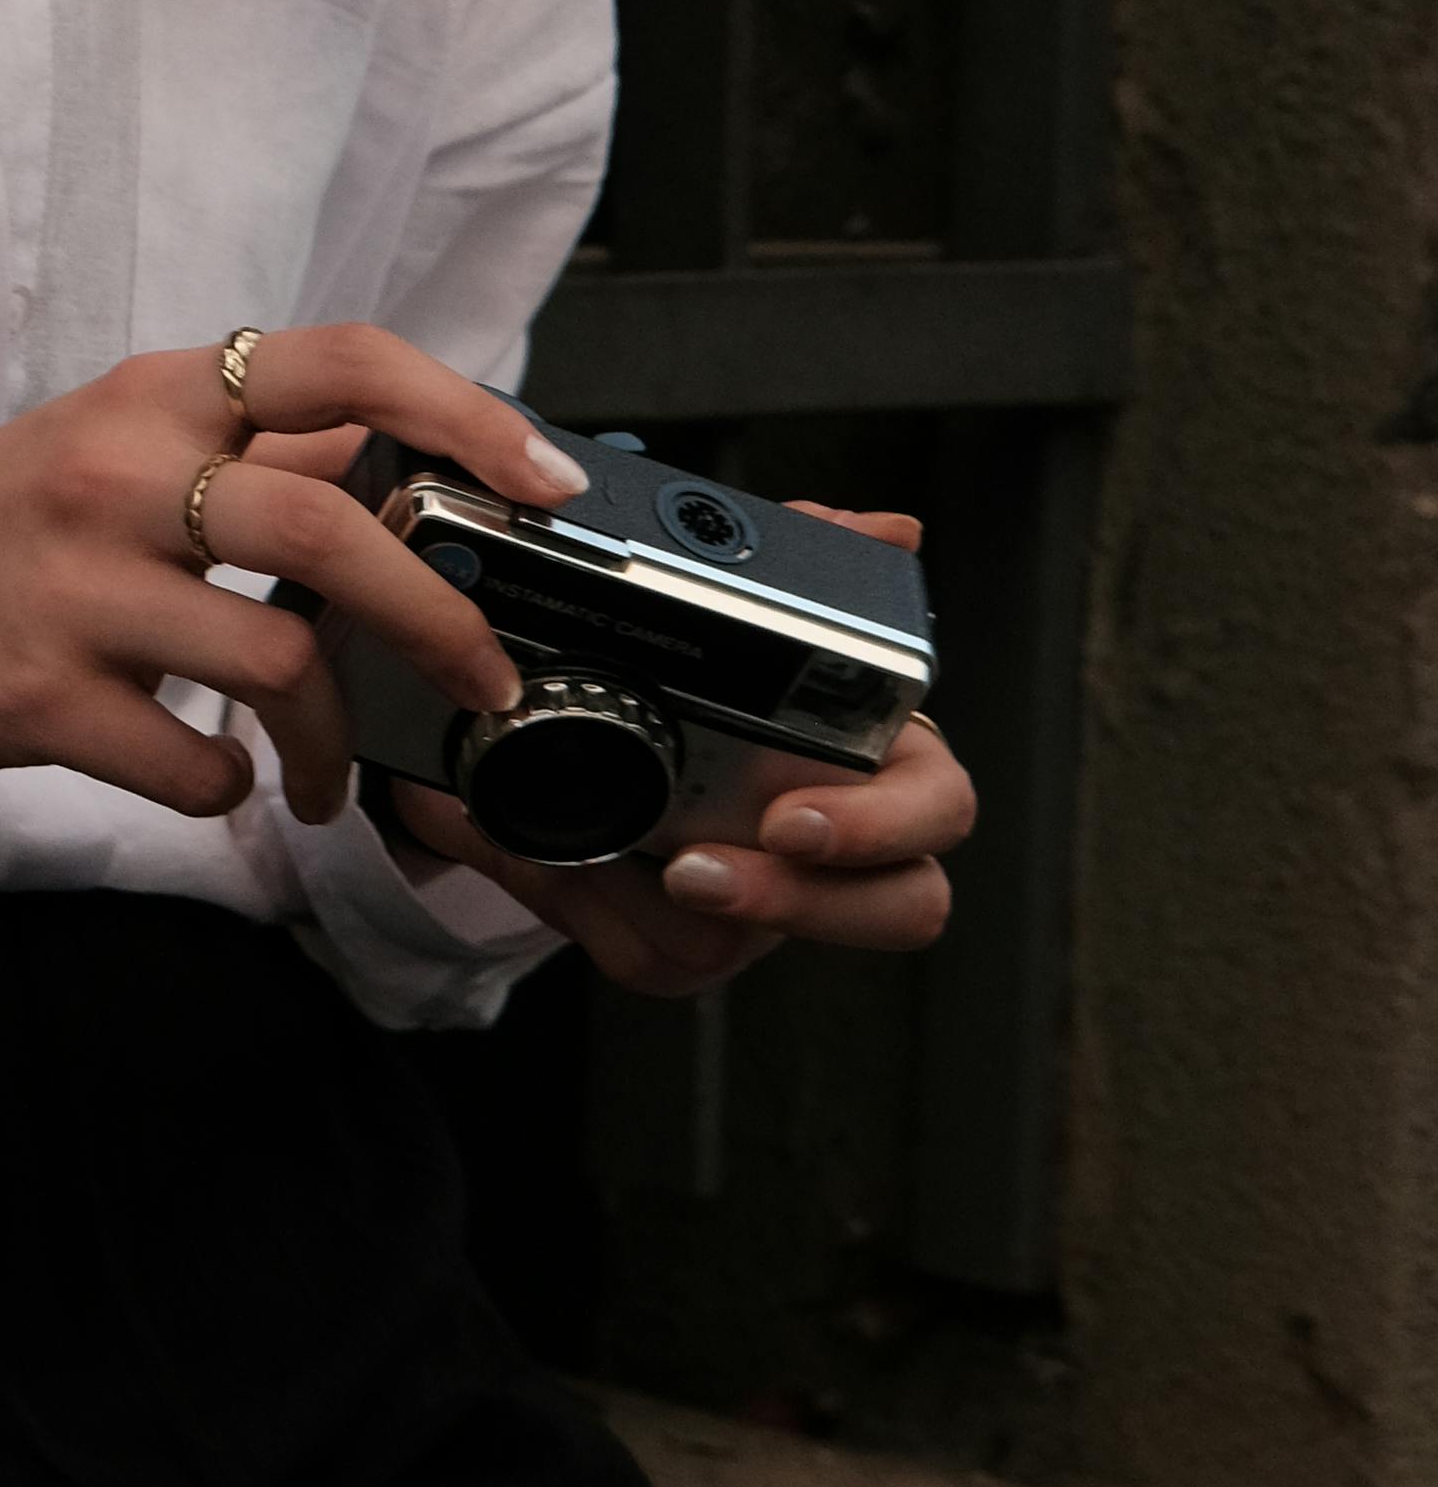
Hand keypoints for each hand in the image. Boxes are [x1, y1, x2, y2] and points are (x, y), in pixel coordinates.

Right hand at [0, 324, 582, 826]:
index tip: (544, 483)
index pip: (342, 365)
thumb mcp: (111, 444)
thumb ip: (242, 448)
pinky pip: (189, 763)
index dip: (466, 416)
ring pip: (277, 660)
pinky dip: (227, 786)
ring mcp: (75, 587)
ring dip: (335, 740)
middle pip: (331, 527)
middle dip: (441, 617)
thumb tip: (397, 457)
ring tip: (325, 774)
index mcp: (153, 396)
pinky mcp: (38, 695)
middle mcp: (117, 474)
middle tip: (486, 674)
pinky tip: (217, 779)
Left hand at [389, 507, 972, 991]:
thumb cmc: (716, 679)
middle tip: (698, 869)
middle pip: (893, 908)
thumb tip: (891, 531)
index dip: (880, 825)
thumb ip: (817, 560)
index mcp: (876, 762)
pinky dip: (592, 908)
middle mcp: (841, 848)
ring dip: (659, 906)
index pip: (936, 807)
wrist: (601, 728)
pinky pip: (662, 955)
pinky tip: (549, 860)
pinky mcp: (697, 943)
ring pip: (759, 945)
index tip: (786, 817)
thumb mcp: (750, 603)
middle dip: (795, 899)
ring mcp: (771, 902)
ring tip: (600, 862)